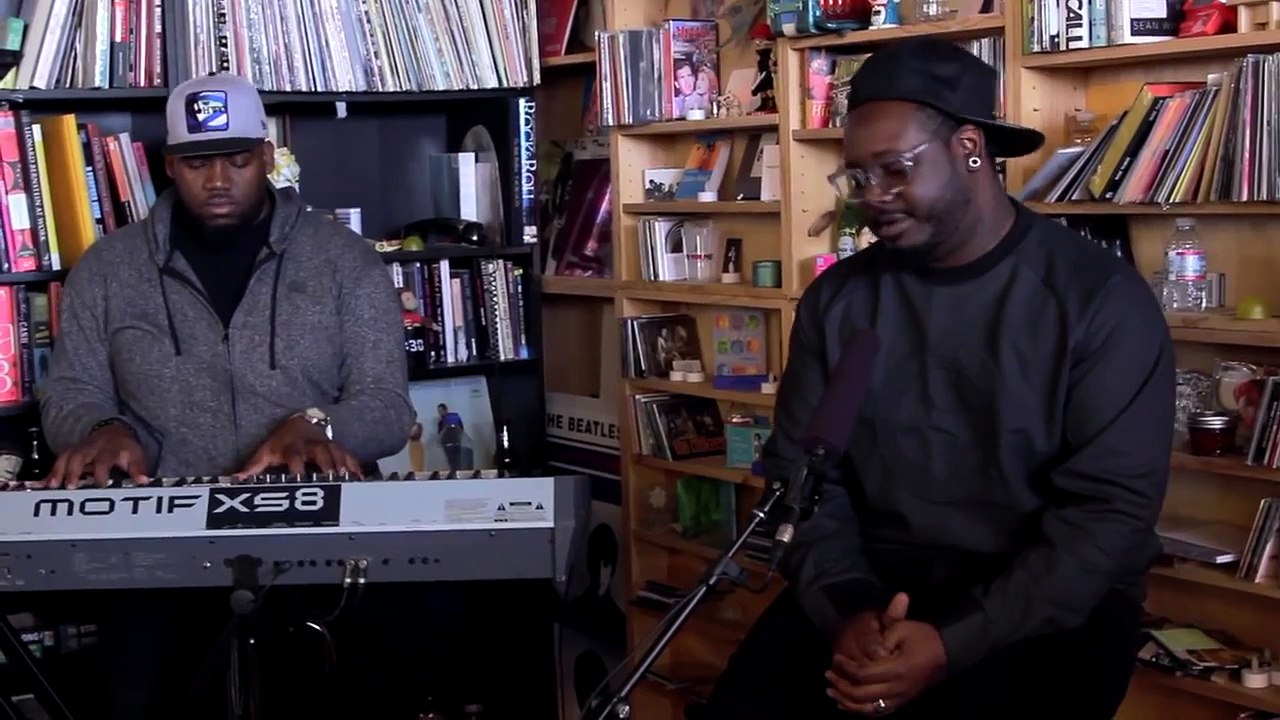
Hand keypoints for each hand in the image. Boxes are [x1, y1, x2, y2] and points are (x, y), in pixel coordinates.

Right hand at [45, 422, 147, 488]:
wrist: (113, 431)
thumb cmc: (124, 448)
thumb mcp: (137, 456)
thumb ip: (139, 470)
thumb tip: (144, 482)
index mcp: (109, 449)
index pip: (104, 460)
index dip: (102, 473)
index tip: (101, 486)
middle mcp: (92, 448)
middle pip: (79, 457)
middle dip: (73, 471)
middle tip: (69, 486)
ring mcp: (79, 449)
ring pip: (65, 457)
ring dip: (58, 471)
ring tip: (52, 485)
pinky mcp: (70, 453)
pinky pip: (58, 461)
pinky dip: (51, 472)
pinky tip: (45, 484)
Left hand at [236, 415, 362, 478]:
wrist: (301, 422)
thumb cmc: (283, 442)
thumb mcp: (266, 451)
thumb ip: (253, 466)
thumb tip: (236, 479)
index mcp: (293, 448)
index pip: (295, 458)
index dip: (297, 468)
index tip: (299, 480)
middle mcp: (312, 447)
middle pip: (321, 455)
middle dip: (327, 467)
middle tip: (332, 480)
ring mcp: (327, 447)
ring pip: (338, 456)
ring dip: (343, 467)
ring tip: (349, 480)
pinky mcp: (338, 450)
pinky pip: (349, 457)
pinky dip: (355, 468)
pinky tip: (360, 479)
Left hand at [826, 596, 947, 714]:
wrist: (948, 652)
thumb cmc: (924, 637)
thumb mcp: (902, 628)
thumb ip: (880, 636)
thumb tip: (860, 649)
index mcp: (897, 669)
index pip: (863, 674)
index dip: (846, 668)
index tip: (835, 658)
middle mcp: (898, 688)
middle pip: (862, 694)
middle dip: (841, 685)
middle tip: (828, 674)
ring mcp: (901, 698)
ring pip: (868, 708)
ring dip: (847, 702)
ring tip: (831, 692)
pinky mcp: (902, 702)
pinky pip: (878, 712)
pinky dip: (860, 711)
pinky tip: (846, 705)